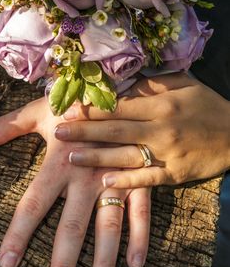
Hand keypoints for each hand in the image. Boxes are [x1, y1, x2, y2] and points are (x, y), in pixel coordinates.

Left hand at [0, 97, 150, 266]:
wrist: (116, 90)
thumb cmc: (75, 103)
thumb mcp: (40, 110)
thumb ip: (8, 125)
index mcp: (59, 161)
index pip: (34, 203)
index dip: (19, 233)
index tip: (7, 263)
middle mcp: (86, 176)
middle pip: (72, 224)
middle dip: (64, 261)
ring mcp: (115, 177)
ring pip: (108, 224)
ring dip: (105, 258)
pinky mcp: (137, 177)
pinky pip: (140, 209)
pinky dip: (139, 235)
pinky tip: (136, 263)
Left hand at [55, 73, 229, 187]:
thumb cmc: (207, 106)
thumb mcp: (184, 85)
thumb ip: (152, 84)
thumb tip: (122, 86)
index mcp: (162, 103)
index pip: (119, 106)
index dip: (92, 108)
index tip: (69, 109)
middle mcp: (161, 128)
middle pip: (116, 129)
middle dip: (85, 131)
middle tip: (59, 132)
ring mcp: (167, 153)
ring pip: (125, 156)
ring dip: (96, 157)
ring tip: (71, 157)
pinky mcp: (174, 174)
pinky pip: (146, 178)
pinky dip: (125, 181)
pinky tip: (104, 181)